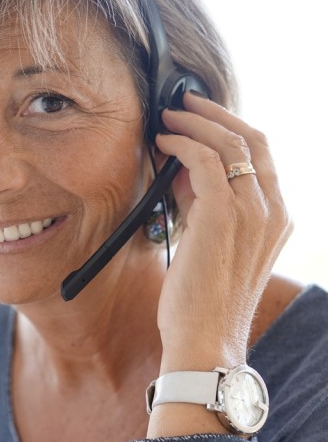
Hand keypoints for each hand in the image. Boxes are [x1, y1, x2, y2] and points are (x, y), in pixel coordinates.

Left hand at [154, 92, 292, 372]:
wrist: (205, 339)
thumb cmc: (202, 299)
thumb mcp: (210, 243)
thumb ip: (204, 206)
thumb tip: (181, 171)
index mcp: (277, 217)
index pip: (261, 156)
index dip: (229, 128)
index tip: (199, 117)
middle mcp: (273, 209)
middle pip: (252, 139)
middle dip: (215, 114)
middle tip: (183, 102)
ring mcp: (253, 210)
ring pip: (229, 143)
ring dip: (195, 123)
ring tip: (167, 116)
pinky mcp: (224, 214)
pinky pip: (204, 160)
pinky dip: (182, 144)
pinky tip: (163, 142)